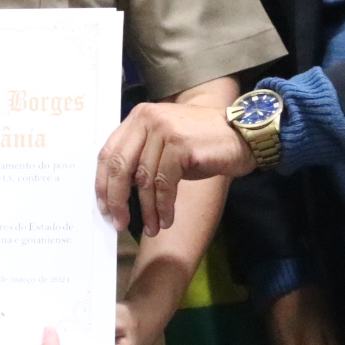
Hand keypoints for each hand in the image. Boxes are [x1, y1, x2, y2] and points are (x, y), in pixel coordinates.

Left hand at [95, 100, 253, 235]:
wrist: (241, 134)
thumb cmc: (201, 144)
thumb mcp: (165, 144)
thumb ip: (142, 157)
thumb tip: (116, 194)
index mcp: (138, 117)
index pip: (108, 152)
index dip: (102, 183)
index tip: (104, 208)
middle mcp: (148, 119)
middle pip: (120, 166)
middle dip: (117, 200)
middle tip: (119, 223)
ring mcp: (164, 130)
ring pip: (144, 179)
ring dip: (147, 210)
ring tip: (152, 227)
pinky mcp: (181, 145)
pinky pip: (164, 184)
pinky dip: (164, 207)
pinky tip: (166, 220)